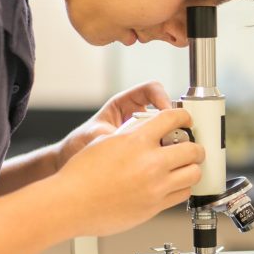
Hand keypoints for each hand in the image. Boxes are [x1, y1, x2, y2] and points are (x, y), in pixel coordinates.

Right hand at [52, 108, 205, 236]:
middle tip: (193, 148)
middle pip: (193, 149)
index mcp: (137, 141)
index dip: (184, 117)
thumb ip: (132, 134)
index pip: (173, 119)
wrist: (69, 204)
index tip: (186, 120)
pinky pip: (182, 194)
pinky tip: (175, 184)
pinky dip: (182, 187)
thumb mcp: (105, 141)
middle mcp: (150, 163)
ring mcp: (155, 186)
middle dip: (195, 147)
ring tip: (185, 167)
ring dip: (192, 168)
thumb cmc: (80, 175)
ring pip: (194, 174)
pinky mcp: (155, 206)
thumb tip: (149, 129)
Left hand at [54, 81, 172, 171]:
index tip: (166, 111)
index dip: (161, 97)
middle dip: (173, 120)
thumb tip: (122, 137)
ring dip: (171, 138)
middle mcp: (136, 116)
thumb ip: (108, 135)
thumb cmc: (79, 144)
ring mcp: (142, 132)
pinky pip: (161, 146)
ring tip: (170, 149)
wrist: (76, 163)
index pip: (150, 90)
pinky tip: (163, 161)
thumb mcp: (93, 136)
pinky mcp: (146, 148)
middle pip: (164, 110)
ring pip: (166, 129)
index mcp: (123, 104)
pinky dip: (165, 152)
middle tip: (177, 133)